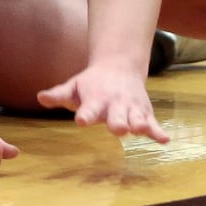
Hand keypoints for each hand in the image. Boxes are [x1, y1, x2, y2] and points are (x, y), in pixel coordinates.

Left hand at [37, 63, 170, 143]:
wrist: (119, 66)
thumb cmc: (91, 83)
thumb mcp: (73, 86)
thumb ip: (58, 94)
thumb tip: (40, 97)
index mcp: (95, 100)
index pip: (89, 109)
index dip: (86, 115)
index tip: (82, 121)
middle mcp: (114, 105)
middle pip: (117, 117)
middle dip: (117, 123)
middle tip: (118, 129)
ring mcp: (131, 109)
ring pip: (136, 119)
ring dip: (138, 124)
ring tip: (141, 129)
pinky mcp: (144, 113)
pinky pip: (153, 123)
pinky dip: (158, 131)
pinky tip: (165, 139)